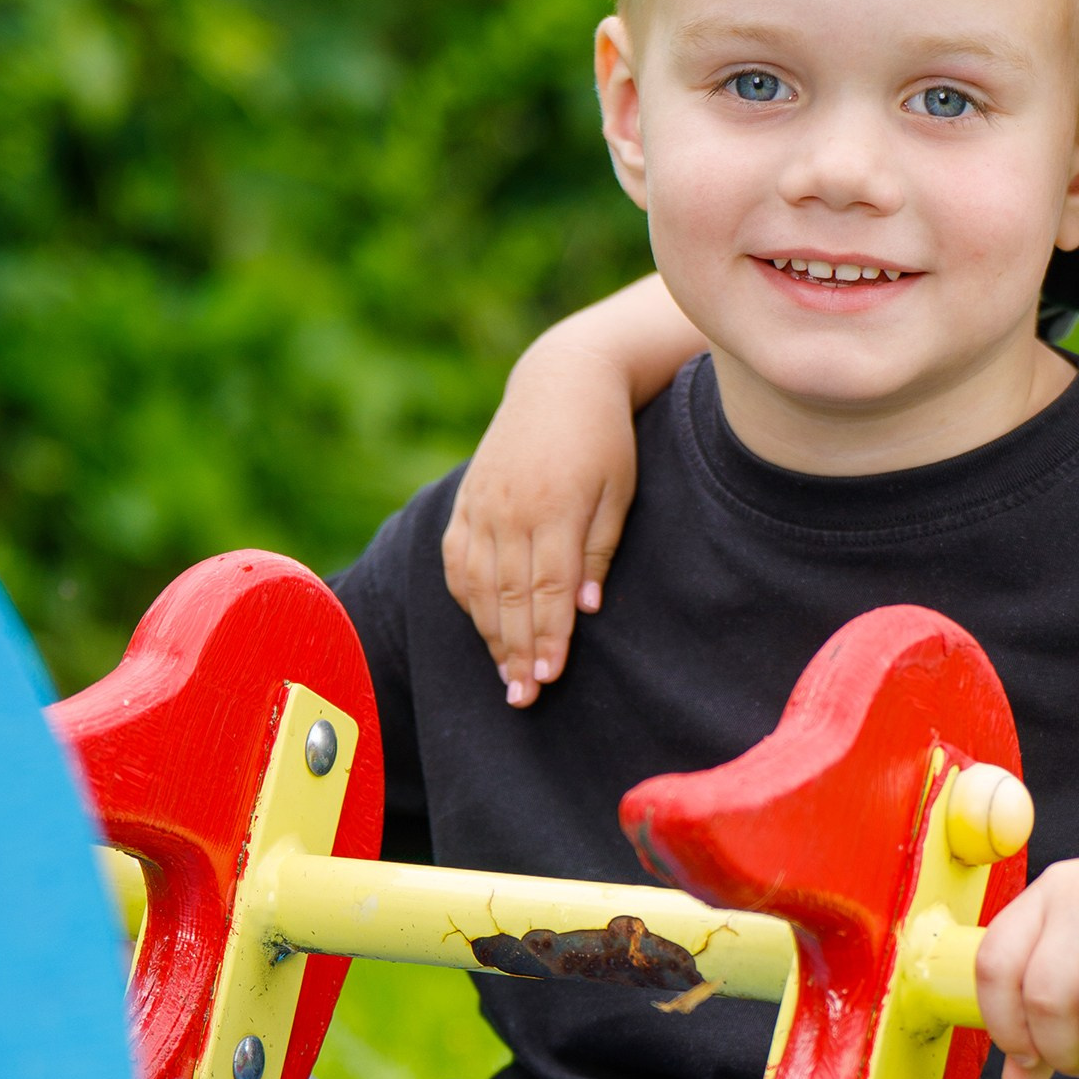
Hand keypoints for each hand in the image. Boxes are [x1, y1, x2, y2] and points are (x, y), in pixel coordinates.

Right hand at [441, 348, 640, 705]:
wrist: (562, 379)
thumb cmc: (606, 439)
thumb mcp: (620, 491)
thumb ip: (601, 549)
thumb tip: (586, 609)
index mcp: (554, 506)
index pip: (548, 588)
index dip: (547, 638)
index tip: (548, 679)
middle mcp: (509, 509)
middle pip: (510, 595)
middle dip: (516, 651)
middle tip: (523, 699)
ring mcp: (482, 504)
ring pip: (479, 583)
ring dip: (491, 634)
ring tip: (504, 677)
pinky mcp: (467, 500)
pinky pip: (458, 559)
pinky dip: (467, 597)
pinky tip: (482, 627)